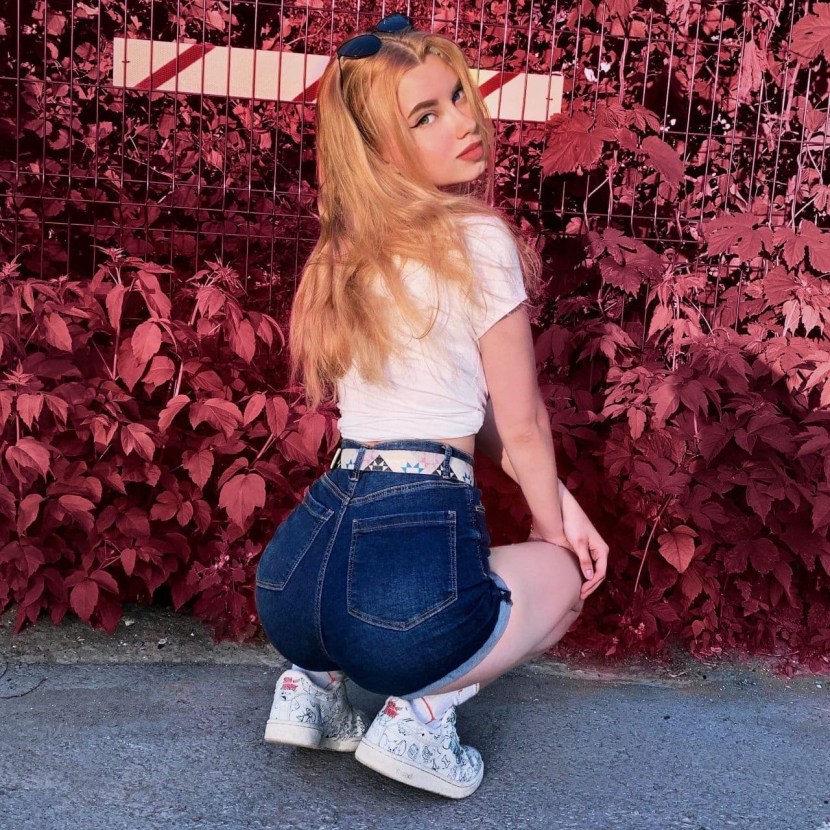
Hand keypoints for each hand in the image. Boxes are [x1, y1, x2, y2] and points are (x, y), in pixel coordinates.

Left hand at [529, 485, 608, 599]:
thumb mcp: (579, 543)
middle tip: (580, 596)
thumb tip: (590, 577)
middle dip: (591, 586)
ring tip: (579, 592)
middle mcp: (599, 551)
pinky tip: (576, 580)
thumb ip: (584, 560)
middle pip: (598, 574)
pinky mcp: (584, 549)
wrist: (564, 510)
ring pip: (593, 570)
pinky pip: (587, 565)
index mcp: (602, 550)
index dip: (592, 584)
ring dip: (588, 582)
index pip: (601, 573)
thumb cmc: (573, 524)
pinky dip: (583, 575)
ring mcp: (592, 551)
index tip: (581, 592)